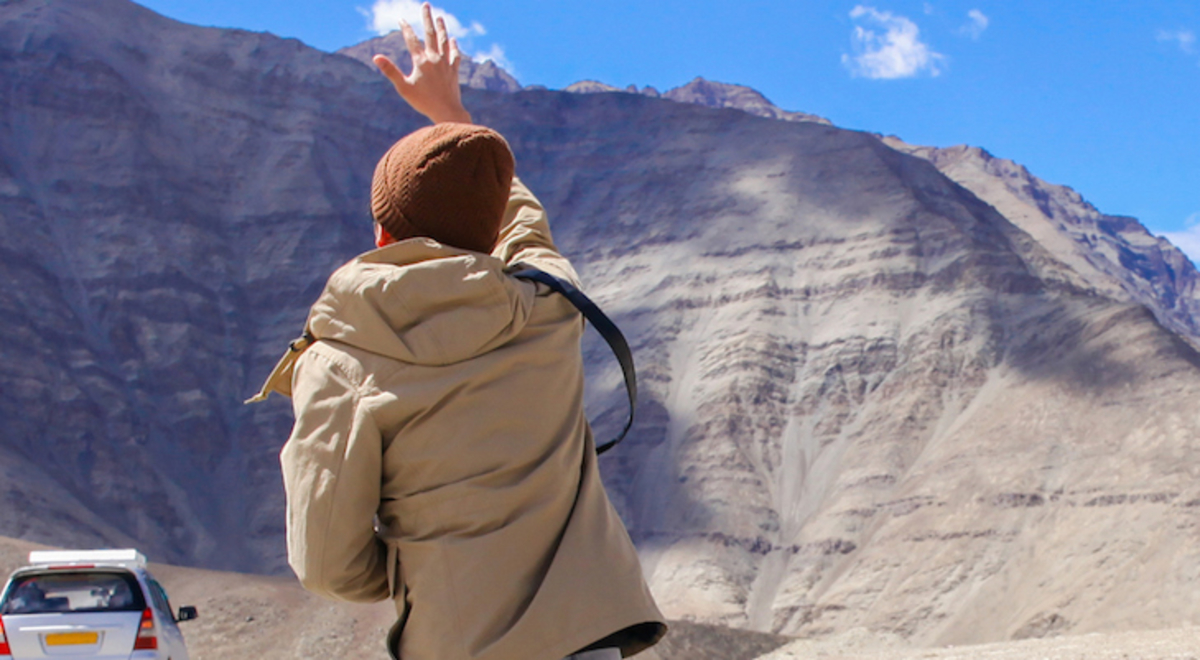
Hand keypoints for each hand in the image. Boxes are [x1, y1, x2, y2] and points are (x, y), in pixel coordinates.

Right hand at [374, 2, 472, 124]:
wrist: (447, 111)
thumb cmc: (423, 102)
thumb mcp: (403, 87)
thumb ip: (390, 71)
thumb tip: (375, 57)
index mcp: (421, 61)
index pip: (411, 39)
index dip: (405, 27)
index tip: (401, 19)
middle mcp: (435, 58)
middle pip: (430, 33)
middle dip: (427, 18)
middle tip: (426, 5)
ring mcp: (446, 64)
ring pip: (444, 41)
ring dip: (441, 28)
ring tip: (439, 17)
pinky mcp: (454, 71)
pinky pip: (455, 55)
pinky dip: (453, 46)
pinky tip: (453, 40)